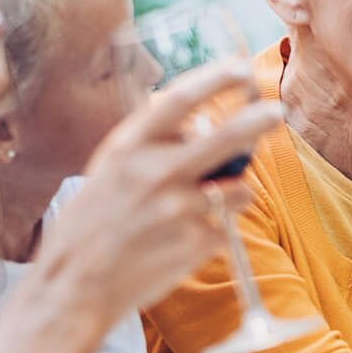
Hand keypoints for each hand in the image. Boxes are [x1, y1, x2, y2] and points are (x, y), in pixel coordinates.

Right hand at [36, 61, 280, 325]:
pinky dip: (215, 231)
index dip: (214, 79)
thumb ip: (152, 146)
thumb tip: (201, 126)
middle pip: (225, 137)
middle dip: (258, 121)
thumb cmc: (92, 224)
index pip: (179, 100)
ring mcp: (179, 210)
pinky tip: (180, 241)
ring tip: (200, 208)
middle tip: (277, 111)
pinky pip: (226, 227)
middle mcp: (155, 173)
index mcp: (128, 148)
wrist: (74, 285)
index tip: (239, 68)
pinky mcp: (196, 244)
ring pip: (239, 189)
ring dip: (233, 194)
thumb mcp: (109, 170)